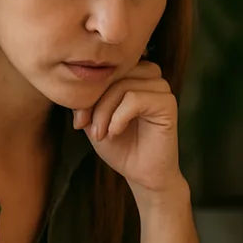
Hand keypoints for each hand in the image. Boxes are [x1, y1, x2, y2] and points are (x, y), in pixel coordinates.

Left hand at [72, 62, 181, 200]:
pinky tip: (115, 132)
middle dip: (95, 101)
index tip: (78, 120)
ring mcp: (161, 89)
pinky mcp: (168, 104)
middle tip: (86, 126)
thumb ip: (86, 99)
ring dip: (105, 111)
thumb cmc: (120, 146)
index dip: (88, 92)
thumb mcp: (94, 119)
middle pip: (113, 74)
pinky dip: (119, 117)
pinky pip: (135, 99)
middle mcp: (150, 76)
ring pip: (123, 86)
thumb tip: (74, 85)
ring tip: (101, 133)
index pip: (105, 69)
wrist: (141, 173)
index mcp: (134, 74)